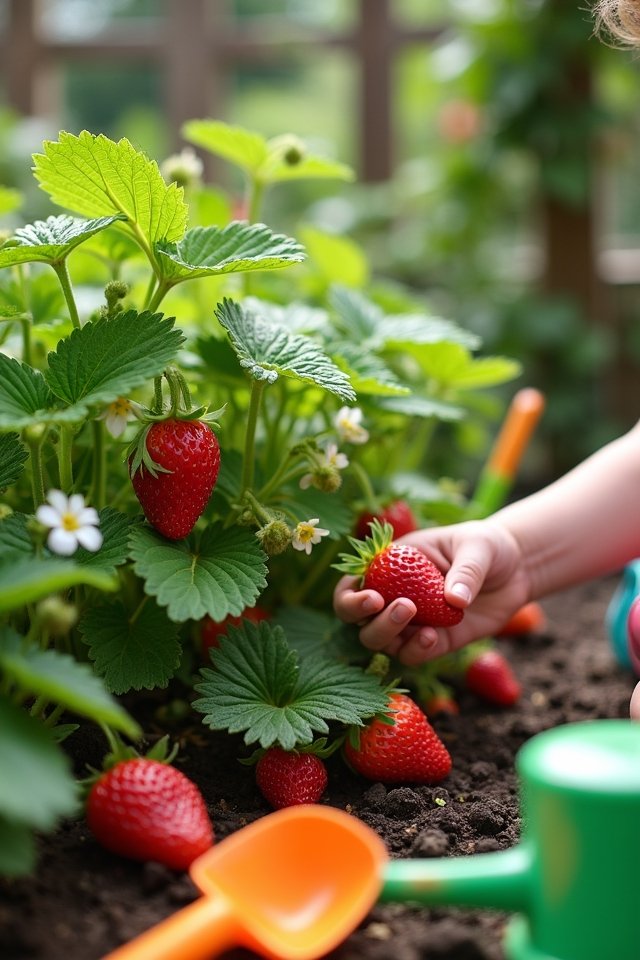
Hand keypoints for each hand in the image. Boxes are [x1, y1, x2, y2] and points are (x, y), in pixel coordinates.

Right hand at [333, 519, 530, 665]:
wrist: (517, 570)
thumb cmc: (488, 547)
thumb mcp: (478, 546)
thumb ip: (466, 570)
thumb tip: (454, 600)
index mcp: (392, 564)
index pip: (353, 582)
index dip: (351, 594)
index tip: (373, 598)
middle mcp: (394, 594)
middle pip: (355, 616)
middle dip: (362, 617)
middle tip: (394, 607)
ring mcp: (413, 621)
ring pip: (379, 640)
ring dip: (388, 634)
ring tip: (417, 617)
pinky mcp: (435, 642)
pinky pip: (411, 655)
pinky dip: (416, 650)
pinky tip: (434, 637)